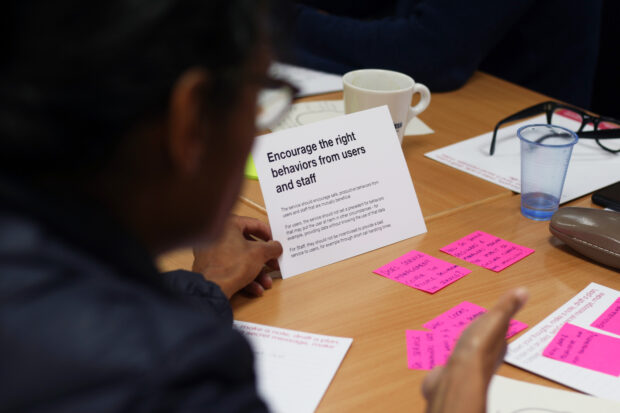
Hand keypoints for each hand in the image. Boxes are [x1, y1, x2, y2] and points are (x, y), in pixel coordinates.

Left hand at [192, 215, 281, 298]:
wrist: (212, 288)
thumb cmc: (232, 265)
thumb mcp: (260, 253)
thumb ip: (272, 247)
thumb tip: (276, 246)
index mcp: (229, 225)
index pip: (254, 224)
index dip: (269, 233)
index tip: (276, 241)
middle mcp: (218, 236)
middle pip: (248, 244)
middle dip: (264, 258)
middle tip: (274, 262)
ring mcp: (212, 252)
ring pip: (241, 259)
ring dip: (257, 272)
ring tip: (266, 282)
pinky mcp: (211, 267)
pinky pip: (232, 268)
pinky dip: (245, 278)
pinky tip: (256, 289)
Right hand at [422, 288, 528, 412]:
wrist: (457, 378)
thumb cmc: (478, 347)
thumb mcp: (495, 320)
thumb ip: (506, 307)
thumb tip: (524, 291)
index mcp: (499, 344)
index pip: (500, 330)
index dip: (497, 322)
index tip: (494, 315)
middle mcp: (488, 358)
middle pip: (486, 343)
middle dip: (481, 335)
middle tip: (476, 325)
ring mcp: (469, 367)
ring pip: (470, 353)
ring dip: (466, 347)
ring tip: (459, 340)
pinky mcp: (453, 374)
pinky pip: (454, 363)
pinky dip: (452, 360)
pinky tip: (446, 359)